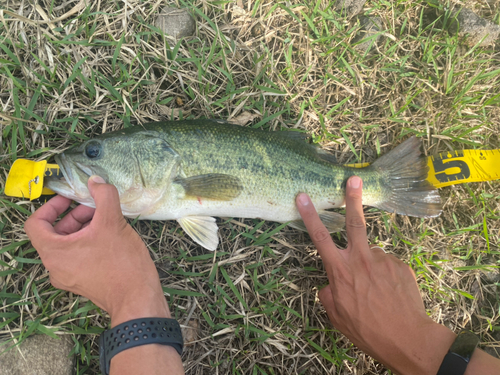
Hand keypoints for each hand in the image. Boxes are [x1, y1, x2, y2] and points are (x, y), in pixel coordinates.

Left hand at [24, 176, 169, 326]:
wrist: (137, 299)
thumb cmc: (121, 263)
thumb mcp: (112, 222)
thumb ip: (104, 196)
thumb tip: (96, 181)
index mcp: (54, 252)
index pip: (35, 224)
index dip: (51, 206)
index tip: (70, 198)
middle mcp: (55, 267)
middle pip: (54, 232)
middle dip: (74, 215)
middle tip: (96, 206)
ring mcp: (69, 277)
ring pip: (68, 244)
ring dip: (83, 227)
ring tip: (106, 220)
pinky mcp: (82, 282)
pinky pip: (77, 256)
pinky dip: (88, 242)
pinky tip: (110, 237)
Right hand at [296, 176, 455, 374]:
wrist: (406, 338)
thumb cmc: (366, 329)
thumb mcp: (337, 316)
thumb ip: (329, 294)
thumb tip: (330, 285)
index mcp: (340, 270)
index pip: (320, 237)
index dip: (309, 215)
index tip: (303, 197)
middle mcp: (361, 259)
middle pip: (354, 222)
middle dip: (352, 198)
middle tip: (353, 179)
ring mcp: (383, 260)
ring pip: (371, 255)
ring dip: (370, 267)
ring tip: (378, 293)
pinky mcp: (400, 265)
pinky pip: (387, 266)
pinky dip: (385, 276)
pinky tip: (390, 293)